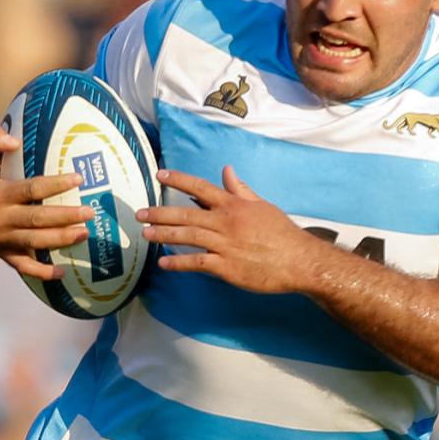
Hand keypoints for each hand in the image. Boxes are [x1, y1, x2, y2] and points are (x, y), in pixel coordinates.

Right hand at [0, 121, 86, 279]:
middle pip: (39, 219)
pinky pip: (22, 266)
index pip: (32, 189)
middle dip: (67, 216)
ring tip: (84, 234)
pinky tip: (62, 273)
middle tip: (90, 212)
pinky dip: (41, 272)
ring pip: (35, 243)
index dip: (56, 184)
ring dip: (61, 240)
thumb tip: (15, 140)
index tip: (77, 179)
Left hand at [137, 168, 332, 293]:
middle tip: (140, 213)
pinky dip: (179, 262)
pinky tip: (164, 262)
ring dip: (163, 234)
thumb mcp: (262, 206)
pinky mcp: (226, 267)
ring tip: (145, 233)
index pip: (200, 187)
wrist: (299, 261)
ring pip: (188, 236)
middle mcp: (226, 222)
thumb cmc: (282, 234)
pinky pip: (197, 263)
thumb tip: (227, 171)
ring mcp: (225, 245)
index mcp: (234, 205)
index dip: (178, 180)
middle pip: (186, 213)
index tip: (160, 175)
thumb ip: (241, 190)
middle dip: (160, 212)